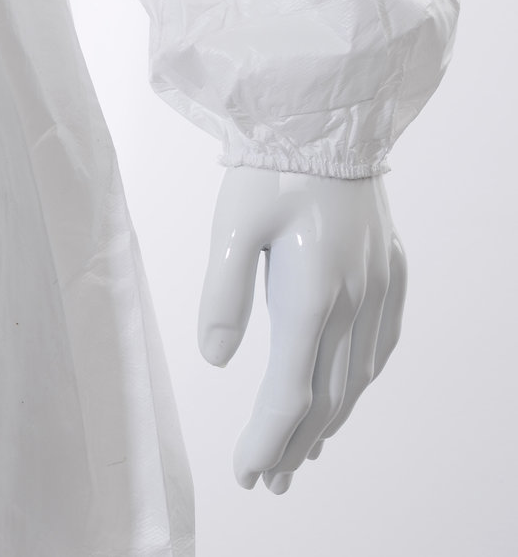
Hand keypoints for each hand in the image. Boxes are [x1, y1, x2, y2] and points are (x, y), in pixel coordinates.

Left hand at [199, 167, 406, 493]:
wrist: (326, 120)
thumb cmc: (268, 171)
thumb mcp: (230, 227)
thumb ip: (221, 294)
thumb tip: (215, 360)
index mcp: (312, 293)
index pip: (292, 390)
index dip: (268, 438)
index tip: (246, 472)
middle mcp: (354, 301)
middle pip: (326, 396)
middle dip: (292, 444)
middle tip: (265, 483)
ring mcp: (378, 289)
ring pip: (356, 377)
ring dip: (327, 421)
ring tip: (298, 456)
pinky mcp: (389, 273)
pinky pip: (378, 347)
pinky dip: (356, 383)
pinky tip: (342, 396)